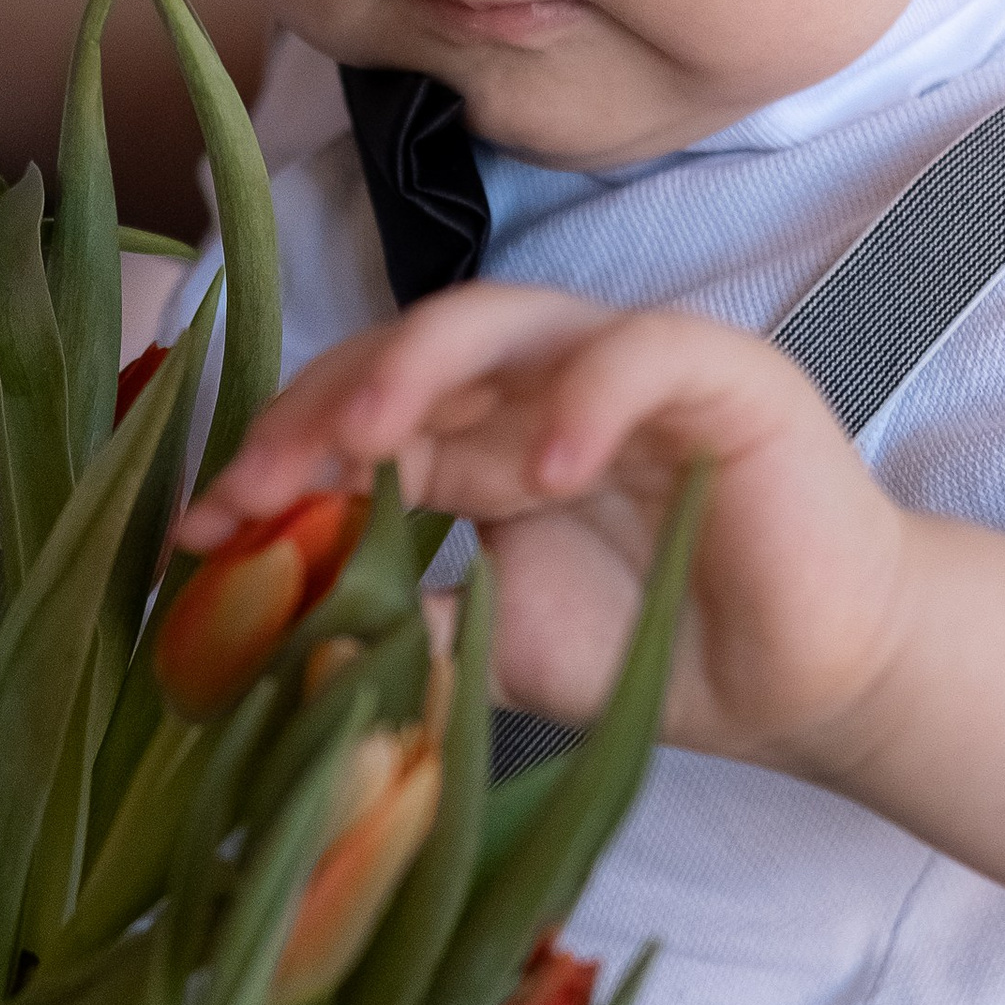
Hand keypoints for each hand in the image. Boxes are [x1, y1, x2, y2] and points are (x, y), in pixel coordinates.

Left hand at [181, 286, 912, 765]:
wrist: (805, 684)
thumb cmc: (650, 645)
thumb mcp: (492, 647)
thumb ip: (397, 633)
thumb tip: (278, 653)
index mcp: (472, 431)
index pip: (352, 411)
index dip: (274, 459)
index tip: (199, 532)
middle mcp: (533, 381)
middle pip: (403, 350)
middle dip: (320, 410)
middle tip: (258, 482)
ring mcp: (621, 365)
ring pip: (503, 320)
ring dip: (421, 370)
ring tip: (367, 441)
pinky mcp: (721, 374)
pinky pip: (639, 353)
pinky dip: (585, 398)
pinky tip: (543, 469)